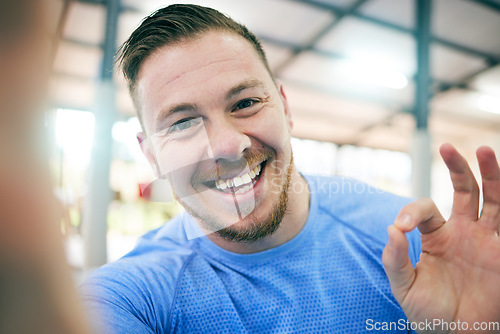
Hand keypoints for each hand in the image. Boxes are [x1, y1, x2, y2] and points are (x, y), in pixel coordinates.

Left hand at [382, 144, 499, 333]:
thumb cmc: (429, 313)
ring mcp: (487, 240)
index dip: (411, 212)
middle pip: (464, 191)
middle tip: (446, 147)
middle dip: (457, 168)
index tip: (402, 228)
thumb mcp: (404, 286)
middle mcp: (464, 232)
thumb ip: (395, 258)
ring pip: (492, 199)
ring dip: (491, 175)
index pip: (425, 209)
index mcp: (437, 236)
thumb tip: (391, 227)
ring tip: (485, 150)